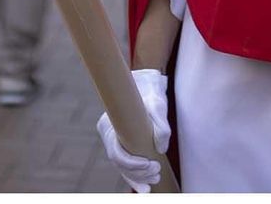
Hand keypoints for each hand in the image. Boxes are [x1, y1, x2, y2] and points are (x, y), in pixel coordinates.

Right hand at [95, 69, 169, 192]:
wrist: (146, 83)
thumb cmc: (150, 92)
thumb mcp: (158, 105)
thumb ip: (161, 125)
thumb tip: (160, 149)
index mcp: (109, 125)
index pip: (116, 152)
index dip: (131, 164)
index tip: (150, 164)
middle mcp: (108, 133)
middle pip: (119, 163)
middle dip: (137, 173)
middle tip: (157, 173)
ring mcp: (114, 139)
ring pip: (121, 166)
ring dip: (137, 177)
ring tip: (155, 179)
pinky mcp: (123, 142)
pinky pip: (125, 163)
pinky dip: (135, 176)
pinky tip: (146, 186)